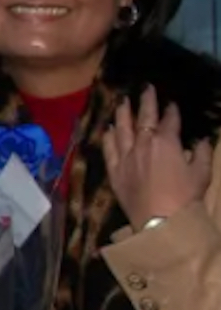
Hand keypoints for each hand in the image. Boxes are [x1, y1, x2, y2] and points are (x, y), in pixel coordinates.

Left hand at [101, 87, 212, 228]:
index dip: (171, 111)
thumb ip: (202, 153)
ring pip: (122, 129)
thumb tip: (201, 141)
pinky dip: (108, 137)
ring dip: (122, 114)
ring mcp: (126, 157)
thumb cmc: (185, 197)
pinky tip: (107, 129)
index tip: (171, 104)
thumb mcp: (201, 173)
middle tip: (145, 88)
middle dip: (146, 101)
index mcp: (166, 142)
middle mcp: (143, 144)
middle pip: (143, 118)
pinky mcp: (114, 171)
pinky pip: (109, 150)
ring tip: (122, 102)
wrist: (160, 220)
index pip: (168, 121)